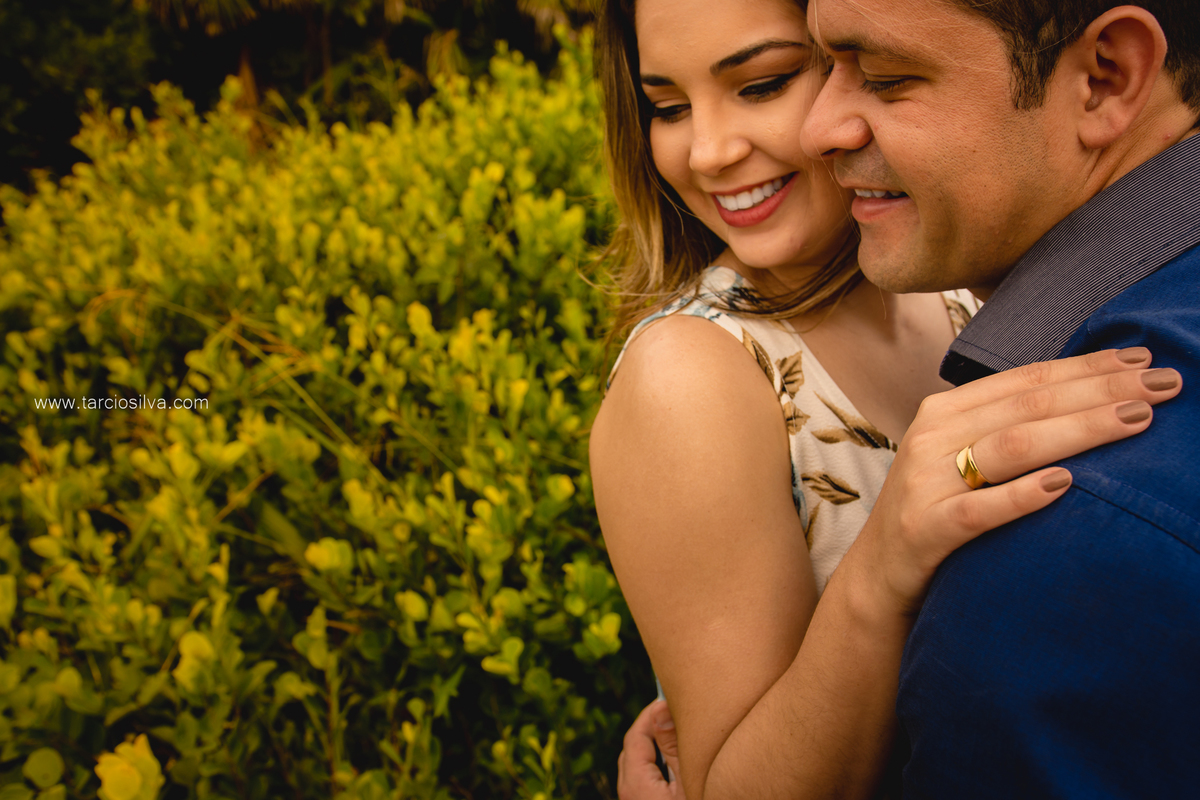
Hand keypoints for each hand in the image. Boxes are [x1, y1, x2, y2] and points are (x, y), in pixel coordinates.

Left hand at [618, 700, 685, 799]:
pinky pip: (644, 778)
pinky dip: (657, 764)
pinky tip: (676, 762)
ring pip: (639, 763)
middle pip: (634, 748)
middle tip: (677, 714)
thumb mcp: (687, 781)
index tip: (669, 698)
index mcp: (635, 782)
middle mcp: (628, 791)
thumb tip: (661, 711)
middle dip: (653, 727)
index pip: (635, 736)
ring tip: (679, 735)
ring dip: (656, 746)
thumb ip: (673, 748)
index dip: (651, 713)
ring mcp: (634, 799)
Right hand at [857, 347, 1181, 614]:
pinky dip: (1023, 495)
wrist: (879, 572)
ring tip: (1137, 418)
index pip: (1026, 379)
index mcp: (944, 410)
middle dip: (1101, 390)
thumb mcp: (958, 455)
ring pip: (1012, 446)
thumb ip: (1003, 425)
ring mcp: (927, 482)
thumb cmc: (935, 509)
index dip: (1086, 366)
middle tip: (1163, 383)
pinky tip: (1065, 484)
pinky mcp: (926, 528)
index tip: (1143, 357)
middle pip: (1028, 405)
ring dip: (1080, 429)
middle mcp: (932, 436)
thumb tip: (1087, 396)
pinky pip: (981, 510)